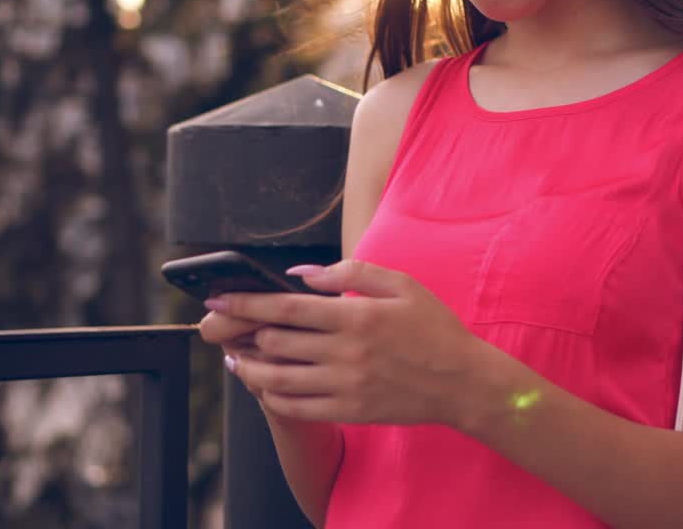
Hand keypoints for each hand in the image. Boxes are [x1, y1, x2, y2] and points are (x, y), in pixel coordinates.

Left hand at [210, 259, 483, 426]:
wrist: (463, 381)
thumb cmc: (433, 327)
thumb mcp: (401, 284)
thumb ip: (351, 272)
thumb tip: (303, 272)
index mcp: (357, 315)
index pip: (286, 307)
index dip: (246, 302)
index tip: (219, 298)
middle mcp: (348, 351)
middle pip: (275, 342)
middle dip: (241, 333)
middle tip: (223, 328)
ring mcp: (347, 385)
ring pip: (278, 379)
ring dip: (249, 369)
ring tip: (236, 360)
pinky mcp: (351, 410)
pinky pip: (298, 408)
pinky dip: (273, 397)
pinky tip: (266, 386)